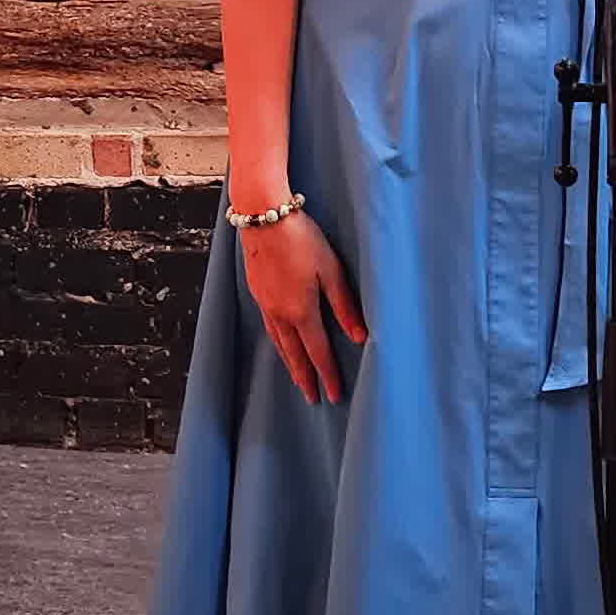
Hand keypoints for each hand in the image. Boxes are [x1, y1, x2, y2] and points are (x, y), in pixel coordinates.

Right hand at [237, 208, 367, 404]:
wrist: (262, 216)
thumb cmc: (300, 238)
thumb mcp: (331, 269)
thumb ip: (344, 305)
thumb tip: (358, 336)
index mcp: (301, 310)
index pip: (317, 352)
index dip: (327, 375)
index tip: (333, 395)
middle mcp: (280, 313)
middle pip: (294, 354)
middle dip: (305, 377)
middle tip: (312, 398)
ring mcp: (265, 303)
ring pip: (278, 343)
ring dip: (289, 363)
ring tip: (297, 378)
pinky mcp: (257, 292)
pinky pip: (268, 328)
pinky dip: (277, 343)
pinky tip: (280, 342)